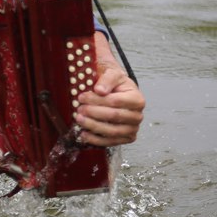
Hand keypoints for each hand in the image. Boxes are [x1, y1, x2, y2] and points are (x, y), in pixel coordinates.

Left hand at [74, 32, 144, 146]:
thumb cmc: (116, 84)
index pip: (115, 101)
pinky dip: (96, 140)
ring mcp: (133, 129)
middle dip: (93, 113)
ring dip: (93, 126)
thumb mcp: (113, 74)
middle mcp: (138, 116)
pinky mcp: (126, 138)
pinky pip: (111, 142)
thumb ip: (107, 79)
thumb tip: (100, 90)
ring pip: (112, 131)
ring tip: (79, 120)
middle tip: (79, 109)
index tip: (81, 97)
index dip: (97, 100)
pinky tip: (83, 134)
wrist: (119, 94)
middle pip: (114, 116)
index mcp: (137, 99)